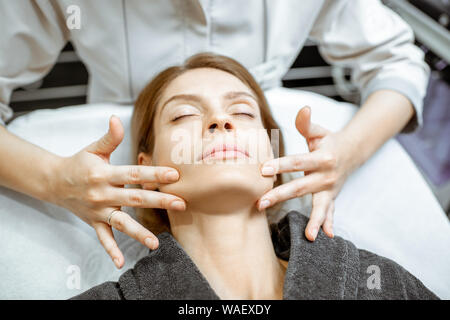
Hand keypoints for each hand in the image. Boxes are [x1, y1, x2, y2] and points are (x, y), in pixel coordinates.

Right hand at [50, 115, 185, 267]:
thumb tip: (116, 119)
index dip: (153, 174)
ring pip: (121, 223)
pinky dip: (111, 250)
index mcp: (104, 174)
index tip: (174, 175)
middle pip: (134, 198)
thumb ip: (109, 138)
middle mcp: (102, 194)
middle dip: (159, 201)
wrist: (54, 182)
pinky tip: (121, 263)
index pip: (133, 174)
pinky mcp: (94, 222)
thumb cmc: (79, 163)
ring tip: (156, 243)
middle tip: (181, 203)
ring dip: (138, 233)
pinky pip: (103, 238)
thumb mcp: (93, 149)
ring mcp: (98, 211)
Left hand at [257, 106, 355, 240]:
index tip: (263, 170)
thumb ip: (307, 123)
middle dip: (281, 195)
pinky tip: (326, 236)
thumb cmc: (328, 140)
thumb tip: (303, 108)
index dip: (281, 165)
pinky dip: (329, 224)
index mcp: (323, 157)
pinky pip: (331, 213)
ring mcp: (331, 189)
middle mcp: (328, 176)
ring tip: (307, 235)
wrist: (352, 152)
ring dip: (313, 220)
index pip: (298, 162)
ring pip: (320, 206)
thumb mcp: (319, 131)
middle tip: (261, 203)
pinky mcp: (332, 198)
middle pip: (301, 187)